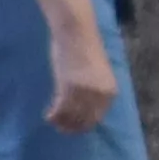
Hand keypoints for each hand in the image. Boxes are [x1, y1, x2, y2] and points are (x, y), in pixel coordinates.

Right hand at [43, 7, 118, 131]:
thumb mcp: (96, 75)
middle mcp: (100, 95)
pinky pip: (60, 109)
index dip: (84, 125)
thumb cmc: (85, 49)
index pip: (97, 117)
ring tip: (52, 120)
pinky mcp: (68, 88)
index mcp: (110, 92)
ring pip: (71, 117)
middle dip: (72, 126)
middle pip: (85, 120)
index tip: (73, 127)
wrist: (77, 32)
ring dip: (60, 122)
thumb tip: (83, 110)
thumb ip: (93, 92)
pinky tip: (48, 115)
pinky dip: (53, 115)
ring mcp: (84, 92)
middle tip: (60, 127)